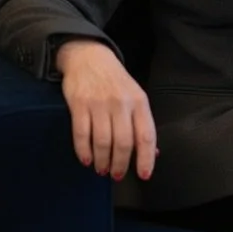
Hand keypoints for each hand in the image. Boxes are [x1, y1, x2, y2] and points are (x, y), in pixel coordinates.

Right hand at [55, 39, 157, 179]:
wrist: (89, 56)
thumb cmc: (115, 81)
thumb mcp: (135, 97)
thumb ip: (142, 124)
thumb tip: (153, 153)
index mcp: (139, 102)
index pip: (146, 135)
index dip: (146, 158)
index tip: (144, 175)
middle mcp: (121, 103)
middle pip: (123, 142)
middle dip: (121, 164)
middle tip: (117, 175)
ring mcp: (99, 104)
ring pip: (103, 142)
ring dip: (102, 161)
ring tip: (102, 169)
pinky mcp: (79, 104)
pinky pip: (81, 134)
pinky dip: (84, 151)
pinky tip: (87, 159)